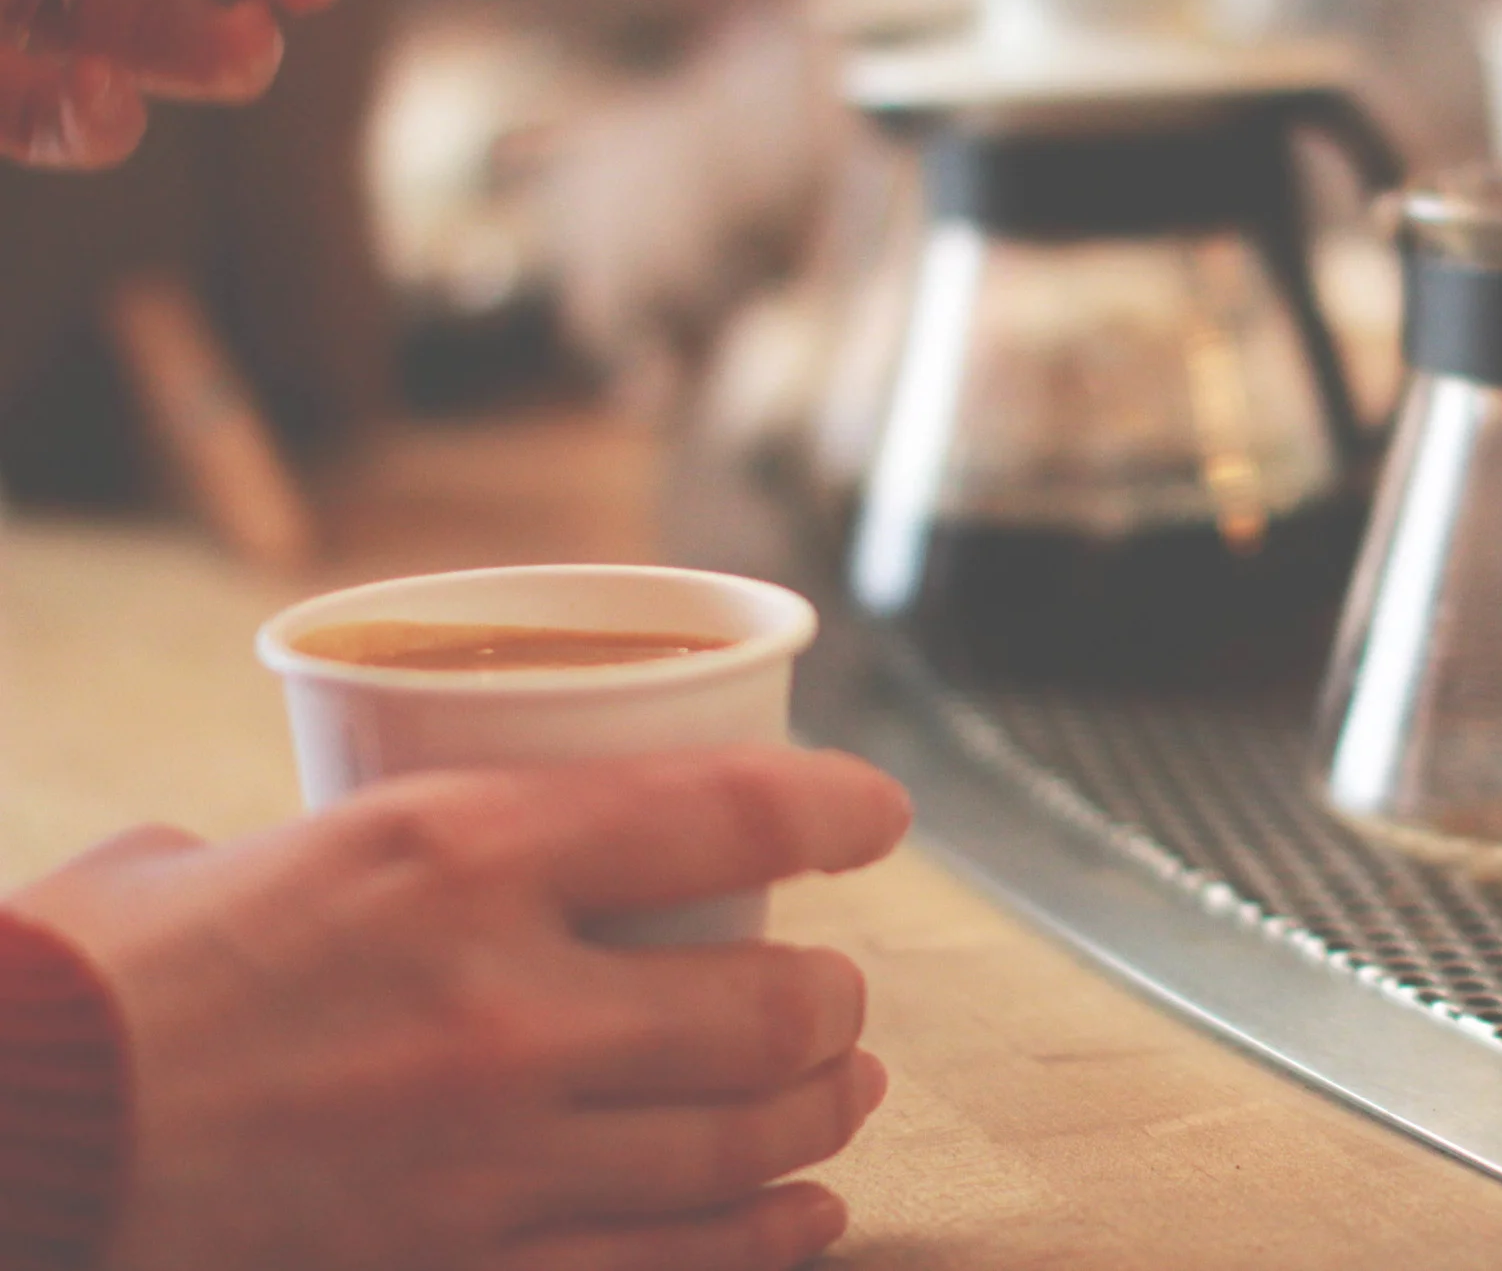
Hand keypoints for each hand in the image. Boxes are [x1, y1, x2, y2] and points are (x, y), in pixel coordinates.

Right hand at [5, 746, 912, 1270]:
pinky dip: (758, 1240)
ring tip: (843, 1092)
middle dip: (835, 1002)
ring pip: (742, 1140)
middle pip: (770, 1005)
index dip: (837, 810)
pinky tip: (801, 1216)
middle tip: (838, 993)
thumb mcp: (242, 851)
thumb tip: (400, 823)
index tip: (879, 817)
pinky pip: (663, 1262)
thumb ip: (361, 843)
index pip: (722, 815)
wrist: (0, 1145)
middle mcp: (505, 1003)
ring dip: (820, 1115)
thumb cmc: (93, 982)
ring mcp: (492, 1155)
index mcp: (457, 855)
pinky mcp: (460, 1265)